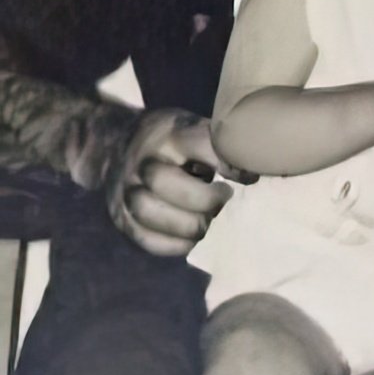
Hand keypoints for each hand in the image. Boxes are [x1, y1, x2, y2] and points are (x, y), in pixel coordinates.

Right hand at [108, 110, 241, 255]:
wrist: (115, 144)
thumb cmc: (172, 139)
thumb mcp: (195, 130)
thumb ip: (222, 148)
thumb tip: (258, 171)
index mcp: (169, 134)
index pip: (199, 145)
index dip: (228, 165)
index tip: (248, 177)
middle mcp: (142, 161)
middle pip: (165, 184)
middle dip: (204, 200)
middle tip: (223, 197)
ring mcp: (125, 190)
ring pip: (150, 214)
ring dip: (189, 225)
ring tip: (206, 220)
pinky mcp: (120, 217)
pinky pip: (145, 239)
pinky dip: (175, 245)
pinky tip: (191, 237)